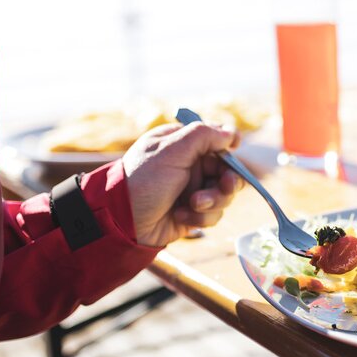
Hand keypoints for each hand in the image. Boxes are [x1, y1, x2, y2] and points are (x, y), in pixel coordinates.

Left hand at [122, 122, 242, 246]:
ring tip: (193, 205)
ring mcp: (193, 190)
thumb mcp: (171, 151)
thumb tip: (231, 133)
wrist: (122, 222)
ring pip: (224, 195)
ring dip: (212, 201)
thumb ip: (203, 136)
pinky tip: (180, 216)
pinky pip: (214, 215)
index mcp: (182, 144)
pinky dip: (201, 217)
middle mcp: (190, 166)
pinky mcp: (194, 213)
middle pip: (227, 170)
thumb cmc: (143, 181)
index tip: (233, 150)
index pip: (216, 139)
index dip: (228, 145)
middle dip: (226, 181)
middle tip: (223, 186)